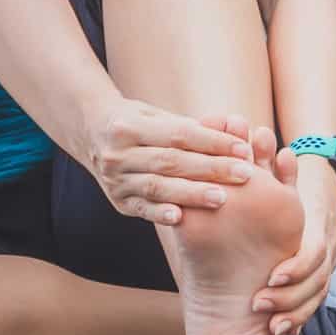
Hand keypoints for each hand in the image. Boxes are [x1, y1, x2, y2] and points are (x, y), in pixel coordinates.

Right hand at [86, 97, 255, 225]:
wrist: (91, 134)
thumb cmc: (139, 123)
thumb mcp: (157, 116)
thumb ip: (190, 127)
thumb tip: (233, 128)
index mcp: (130, 125)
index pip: (179, 134)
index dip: (213, 142)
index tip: (243, 149)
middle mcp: (118, 152)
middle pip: (171, 161)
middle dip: (211, 168)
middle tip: (244, 174)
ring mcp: (115, 179)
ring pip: (157, 186)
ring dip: (191, 193)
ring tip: (222, 198)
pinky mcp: (118, 201)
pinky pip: (142, 208)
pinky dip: (160, 213)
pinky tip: (180, 218)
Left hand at [251, 154, 335, 334]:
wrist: (327, 189)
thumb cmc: (290, 183)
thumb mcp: (282, 176)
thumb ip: (270, 168)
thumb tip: (246, 149)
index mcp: (317, 226)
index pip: (312, 254)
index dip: (293, 269)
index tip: (270, 279)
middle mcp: (328, 247)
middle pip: (316, 281)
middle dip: (290, 298)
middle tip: (260, 306)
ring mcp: (328, 264)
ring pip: (318, 296)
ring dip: (295, 314)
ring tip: (271, 327)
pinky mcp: (321, 277)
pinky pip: (315, 303)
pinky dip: (301, 319)